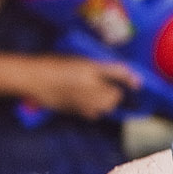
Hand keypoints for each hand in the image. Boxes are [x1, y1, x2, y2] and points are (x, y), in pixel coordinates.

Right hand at [22, 57, 138, 118]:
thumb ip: (95, 68)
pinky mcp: (74, 109)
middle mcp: (88, 83)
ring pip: (105, 106)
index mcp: (89, 66)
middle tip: (113, 90)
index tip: (138, 84)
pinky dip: (95, 110)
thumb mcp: (77, 60)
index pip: (117, 72)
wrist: (33, 77)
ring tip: (101, 98)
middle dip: (116, 94)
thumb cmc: (53, 64)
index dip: (130, 78)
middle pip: (114, 95)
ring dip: (108, 103)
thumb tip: (114, 77)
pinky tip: (89, 104)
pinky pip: (93, 113)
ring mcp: (81, 98)